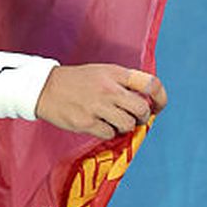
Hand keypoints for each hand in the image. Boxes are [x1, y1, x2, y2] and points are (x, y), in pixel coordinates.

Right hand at [35, 64, 167, 136]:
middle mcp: (109, 89)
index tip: (158, 107)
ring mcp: (98, 106)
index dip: (160, 98)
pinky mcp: (87, 122)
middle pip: (142, 109)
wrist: (45, 88)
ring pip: (128, 125)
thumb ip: (124, 83)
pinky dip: (108, 132)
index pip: (150, 84)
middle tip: (134, 118)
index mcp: (115, 73)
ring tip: (114, 122)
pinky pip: (110, 134)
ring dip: (125, 127)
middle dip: (142, 117)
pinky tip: (100, 125)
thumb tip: (146, 102)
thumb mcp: (103, 72)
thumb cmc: (78, 81)